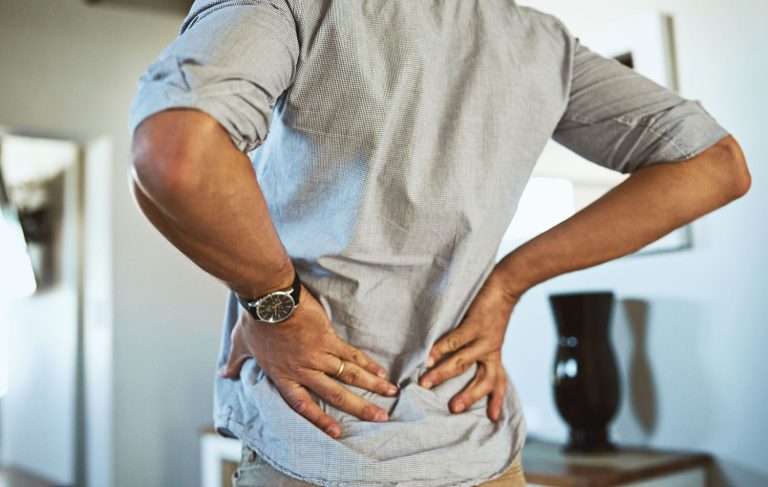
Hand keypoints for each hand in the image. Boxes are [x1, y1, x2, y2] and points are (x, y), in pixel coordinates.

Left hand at [220, 285, 399, 438]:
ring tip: (390, 394)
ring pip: (350, 375)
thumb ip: (236, 361)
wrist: (270, 298)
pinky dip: (367, 363)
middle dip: (359, 407)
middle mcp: (304, 369)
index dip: (320, 419)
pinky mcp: (329, 338)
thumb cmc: (255, 320)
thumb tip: (225, 372)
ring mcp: (319, 354)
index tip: (337, 432)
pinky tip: (380, 371)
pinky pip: (351, 355)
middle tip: (379, 417)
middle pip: (335, 394)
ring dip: (372, 386)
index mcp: (283, 375)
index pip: (303, 404)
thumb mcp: (241, 344)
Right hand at [419, 272, 522, 421]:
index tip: (495, 419)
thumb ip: (479, 348)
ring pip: (462, 362)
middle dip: (468, 396)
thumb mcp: (492, 334)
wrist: (505, 285)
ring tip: (425, 384)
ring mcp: (483, 339)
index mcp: (495, 354)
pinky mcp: (474, 325)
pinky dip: (439, 350)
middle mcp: (491, 350)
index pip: (499, 382)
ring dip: (442, 374)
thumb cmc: (493, 309)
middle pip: (483, 380)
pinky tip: (428, 357)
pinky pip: (454, 341)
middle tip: (452, 409)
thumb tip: (455, 360)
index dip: (497, 400)